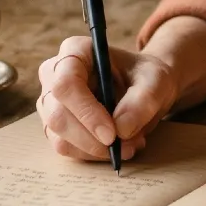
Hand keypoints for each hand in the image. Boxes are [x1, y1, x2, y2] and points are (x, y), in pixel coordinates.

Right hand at [37, 37, 179, 161]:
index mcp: (75, 51)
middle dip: (92, 139)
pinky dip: (93, 154)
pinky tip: (117, 147)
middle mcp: (54, 74)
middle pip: (58, 115)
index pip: (66, 84)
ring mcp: (50, 102)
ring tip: (130, 145)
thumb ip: (142, 101)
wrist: (143, 88)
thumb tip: (121, 130)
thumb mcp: (155, 82)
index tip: (112, 134)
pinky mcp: (55, 125)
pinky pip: (66, 148)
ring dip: (96, 149)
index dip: (86, 112)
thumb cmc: (145, 77)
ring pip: (59, 136)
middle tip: (126, 147)